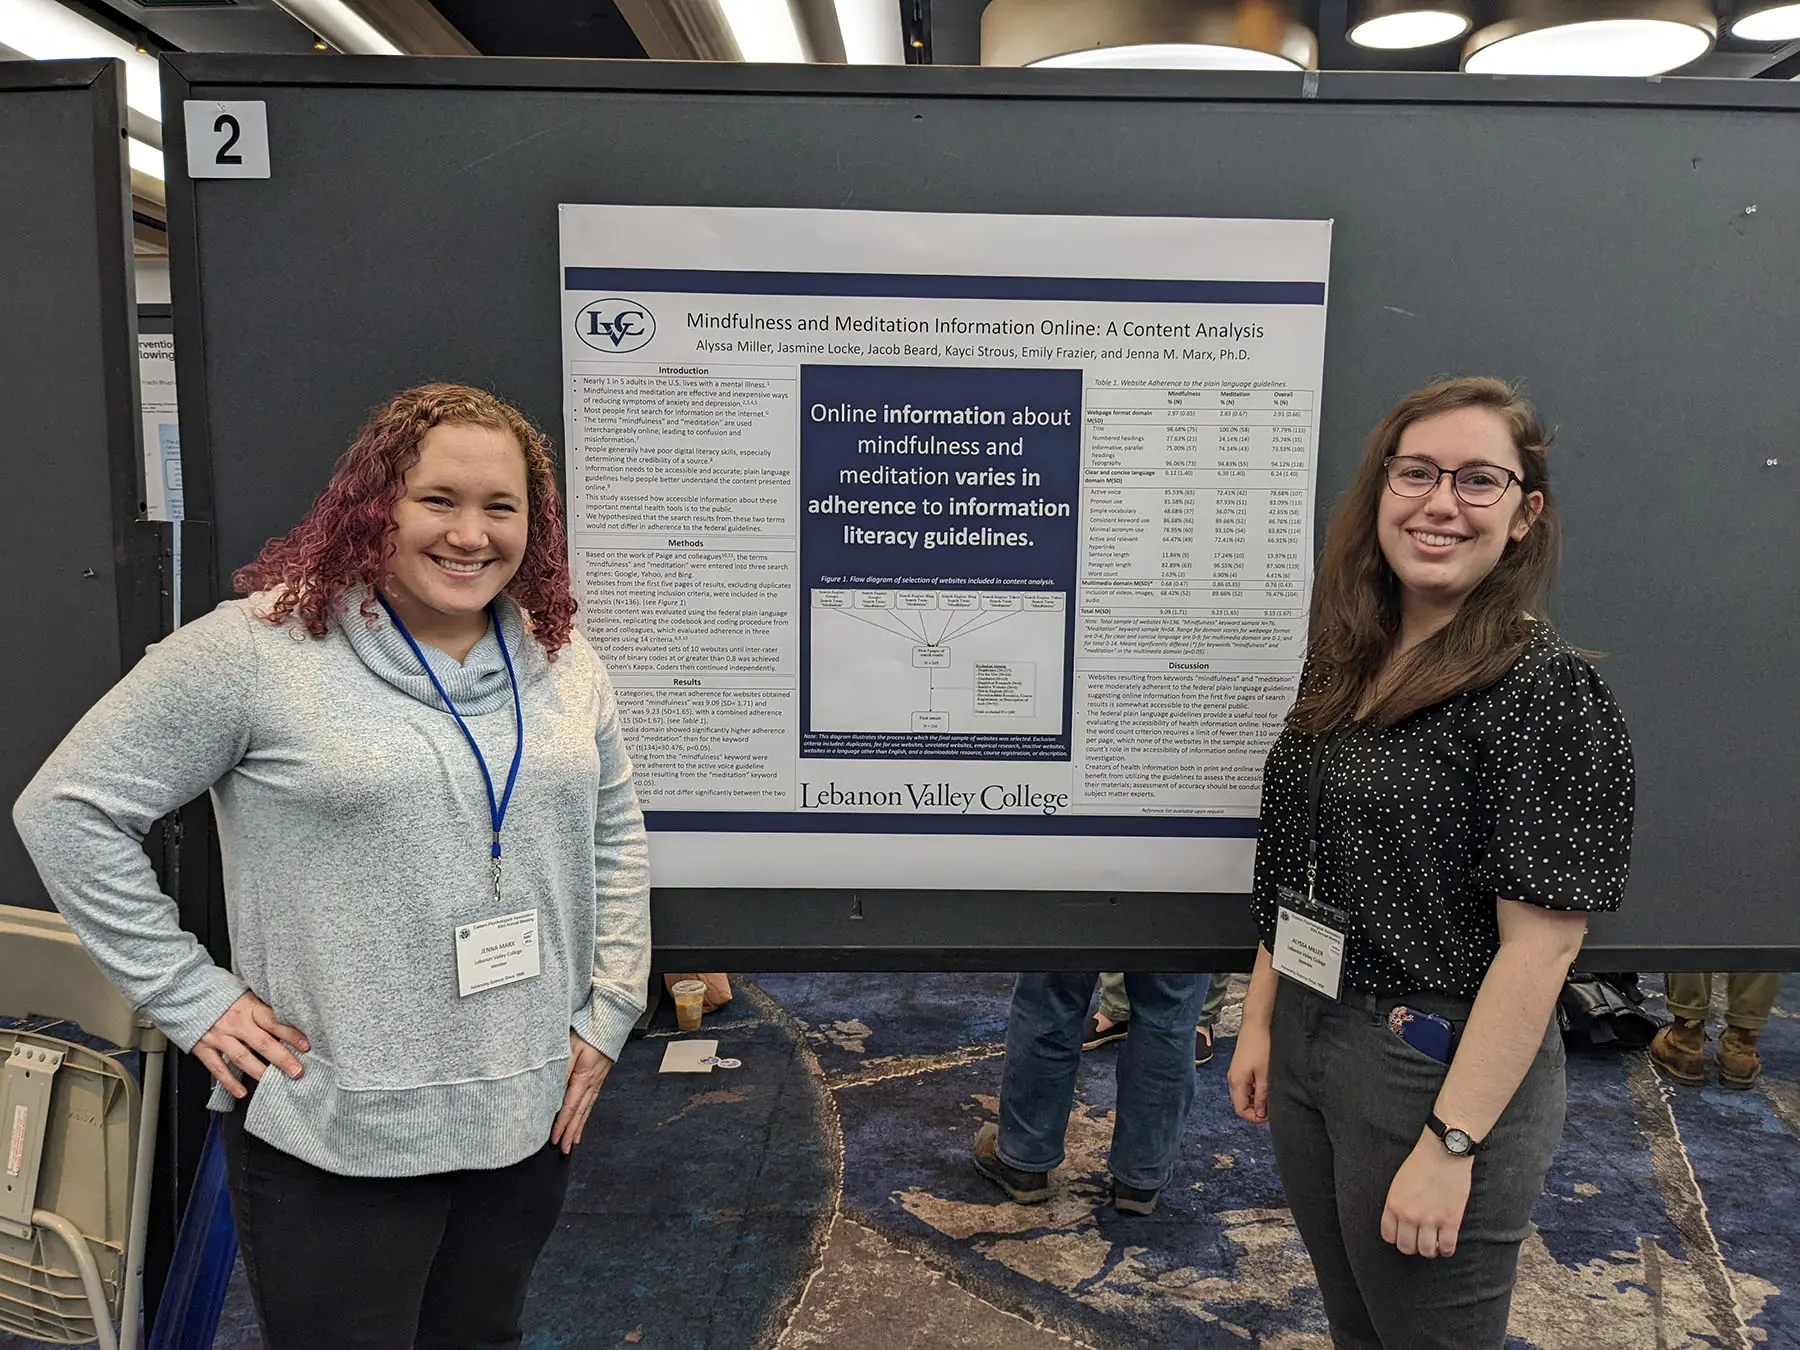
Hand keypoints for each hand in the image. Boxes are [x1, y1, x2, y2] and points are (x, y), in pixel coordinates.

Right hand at [194, 992, 308, 1099]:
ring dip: (260, 1072)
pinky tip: (241, 1092)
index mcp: (248, 1006)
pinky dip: (230, 1082)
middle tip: (297, 1071)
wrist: (183, 989)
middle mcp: (235, 1022)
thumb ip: (259, 1008)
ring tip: (274, 1083)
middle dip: (282, 1059)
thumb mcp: (243, 992)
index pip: (274, 1021)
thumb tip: (284, 1019)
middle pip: (263, 1042)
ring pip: (243, 1057)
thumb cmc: (217, 991)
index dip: (291, 1034)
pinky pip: (218, 1067)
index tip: (306, 1046)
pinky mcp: (203, 1047)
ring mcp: (219, 1035)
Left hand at [551, 1033, 613, 1153]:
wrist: (609, 1023)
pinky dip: (586, 1116)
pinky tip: (582, 1122)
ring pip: (586, 1110)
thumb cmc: (588, 1032)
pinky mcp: (598, 1079)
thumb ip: (562, 1068)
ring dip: (579, 1128)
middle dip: (570, 1133)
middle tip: (563, 1150)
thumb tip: (554, 1090)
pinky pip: (591, 1102)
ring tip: (573, 1143)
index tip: (554, 1139)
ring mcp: (597, 1082)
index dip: (562, 1124)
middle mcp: (591, 1083)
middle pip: (579, 1113)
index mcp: (583, 1077)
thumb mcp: (570, 1047)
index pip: (570, 1106)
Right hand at [1228, 1026, 1270, 1123]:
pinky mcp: (1240, 1068)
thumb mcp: (1265, 1075)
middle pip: (1240, 1104)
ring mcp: (1235, 1073)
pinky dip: (1254, 1090)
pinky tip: (1265, 1084)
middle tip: (1271, 1107)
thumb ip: (1262, 1096)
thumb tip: (1260, 1113)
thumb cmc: (1260, 1047)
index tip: (1269, 1116)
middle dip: (1255, 1109)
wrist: (1256, 1026)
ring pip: (1243, 1095)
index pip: (1240, 1110)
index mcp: (1237, 1082)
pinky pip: (1245, 1086)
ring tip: (1270, 1094)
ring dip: (1255, 1099)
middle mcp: (1232, 1079)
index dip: (1254, 1117)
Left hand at [1380, 1129, 1473, 1257]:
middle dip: (1413, 1246)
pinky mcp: (1450, 1221)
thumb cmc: (1421, 1163)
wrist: (1444, 1152)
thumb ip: (1397, 1204)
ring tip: (1434, 1242)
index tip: (1405, 1235)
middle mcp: (1409, 1215)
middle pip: (1406, 1247)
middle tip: (1420, 1239)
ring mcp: (1430, 1219)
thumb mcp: (1398, 1183)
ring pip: (1426, 1251)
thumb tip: (1400, 1222)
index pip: (1389, 1236)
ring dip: (1430, 1249)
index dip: (1397, 1238)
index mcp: (1393, 1205)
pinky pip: (1446, 1248)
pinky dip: (1446, 1249)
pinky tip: (1446, 1242)